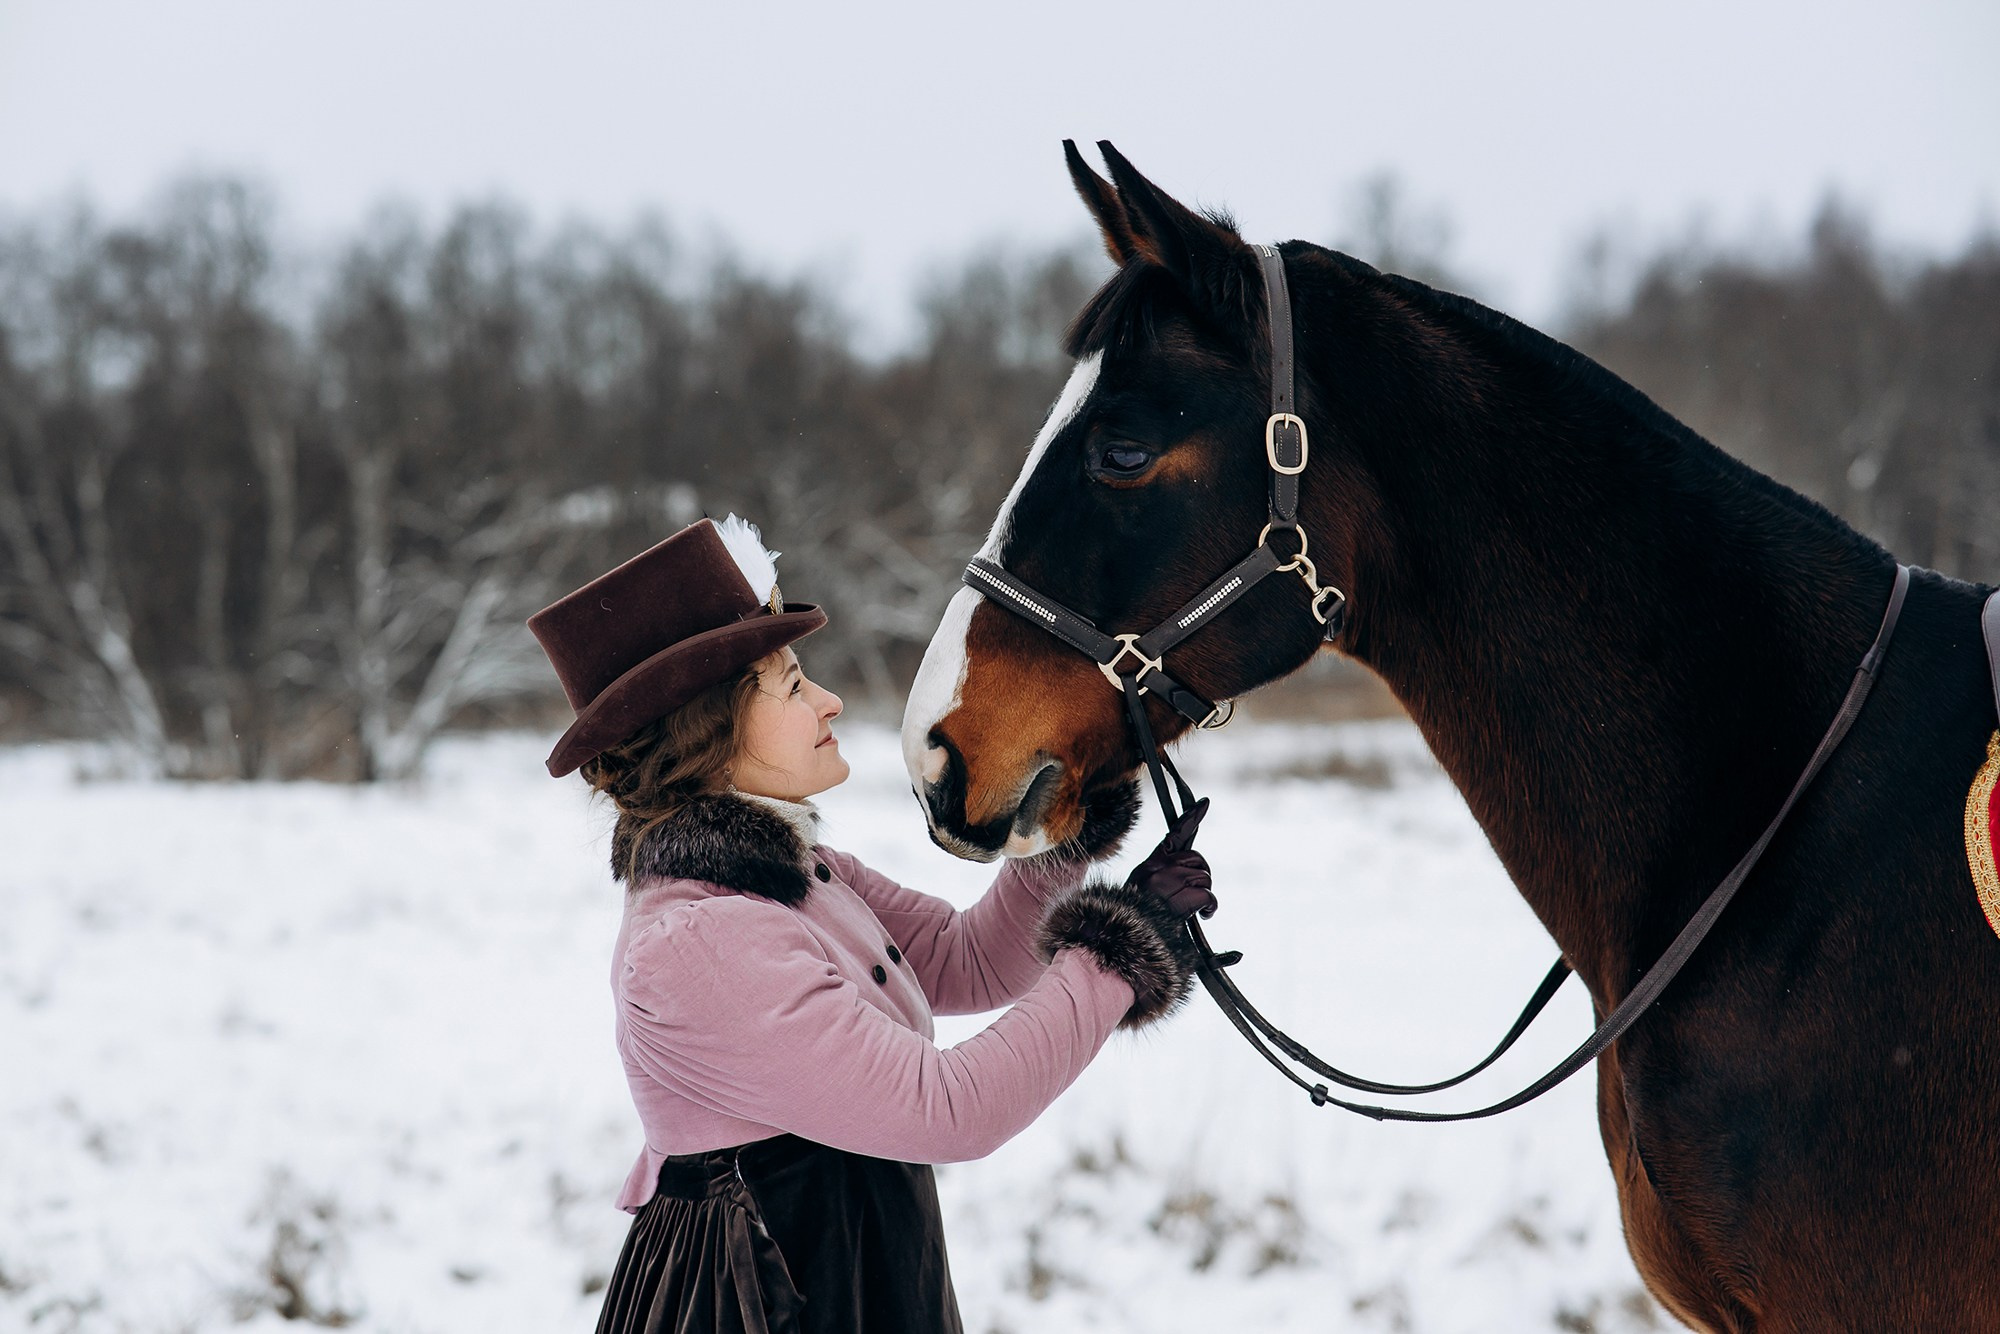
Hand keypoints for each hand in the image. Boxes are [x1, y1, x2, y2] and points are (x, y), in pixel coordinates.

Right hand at [1128, 798, 1214, 919]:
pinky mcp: (1178, 897)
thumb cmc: (1137, 919)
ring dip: (1205, 895)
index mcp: (1150, 864)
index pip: (1175, 835)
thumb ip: (1166, 877)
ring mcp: (1167, 881)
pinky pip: (1207, 896)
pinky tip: (1204, 915)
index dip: (1192, 817)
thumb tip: (1193, 876)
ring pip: (1204, 878)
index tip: (1204, 803)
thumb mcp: (1144, 891)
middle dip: (1202, 876)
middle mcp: (1158, 867)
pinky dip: (1210, 907)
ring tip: (1195, 909)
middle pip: (1197, 859)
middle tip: (1196, 894)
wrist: (1122, 936)